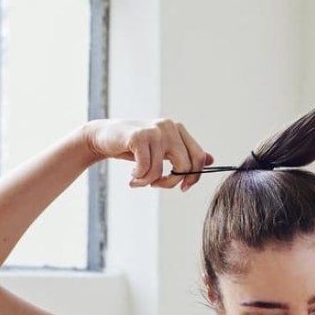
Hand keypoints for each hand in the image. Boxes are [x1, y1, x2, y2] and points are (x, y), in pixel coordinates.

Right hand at [84, 118, 213, 191]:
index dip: (193, 177)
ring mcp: (155, 130)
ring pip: (162, 171)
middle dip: (170, 183)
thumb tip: (211, 160)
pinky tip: (132, 177)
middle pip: (185, 166)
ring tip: (138, 181)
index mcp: (178, 130)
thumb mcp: (162, 150)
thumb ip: (184, 153)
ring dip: (148, 183)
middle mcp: (169, 127)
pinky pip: (146, 169)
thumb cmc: (135, 147)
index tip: (183, 188)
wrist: (104, 137)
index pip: (198, 158)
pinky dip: (139, 179)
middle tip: (155, 185)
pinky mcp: (139, 136)